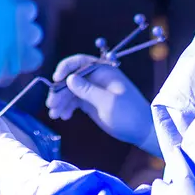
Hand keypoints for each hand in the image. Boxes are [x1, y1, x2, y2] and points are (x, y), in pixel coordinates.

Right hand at [45, 55, 159, 155]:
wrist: (143, 132)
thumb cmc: (129, 114)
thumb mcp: (108, 102)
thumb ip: (88, 90)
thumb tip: (69, 79)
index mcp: (103, 71)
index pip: (79, 62)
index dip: (65, 68)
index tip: (56, 79)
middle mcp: (95, 78)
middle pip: (71, 79)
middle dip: (60, 91)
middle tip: (51, 104)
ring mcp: (93, 90)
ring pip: (71, 91)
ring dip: (61, 101)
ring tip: (54, 114)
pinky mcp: (92, 103)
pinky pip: (75, 101)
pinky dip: (67, 107)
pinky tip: (63, 116)